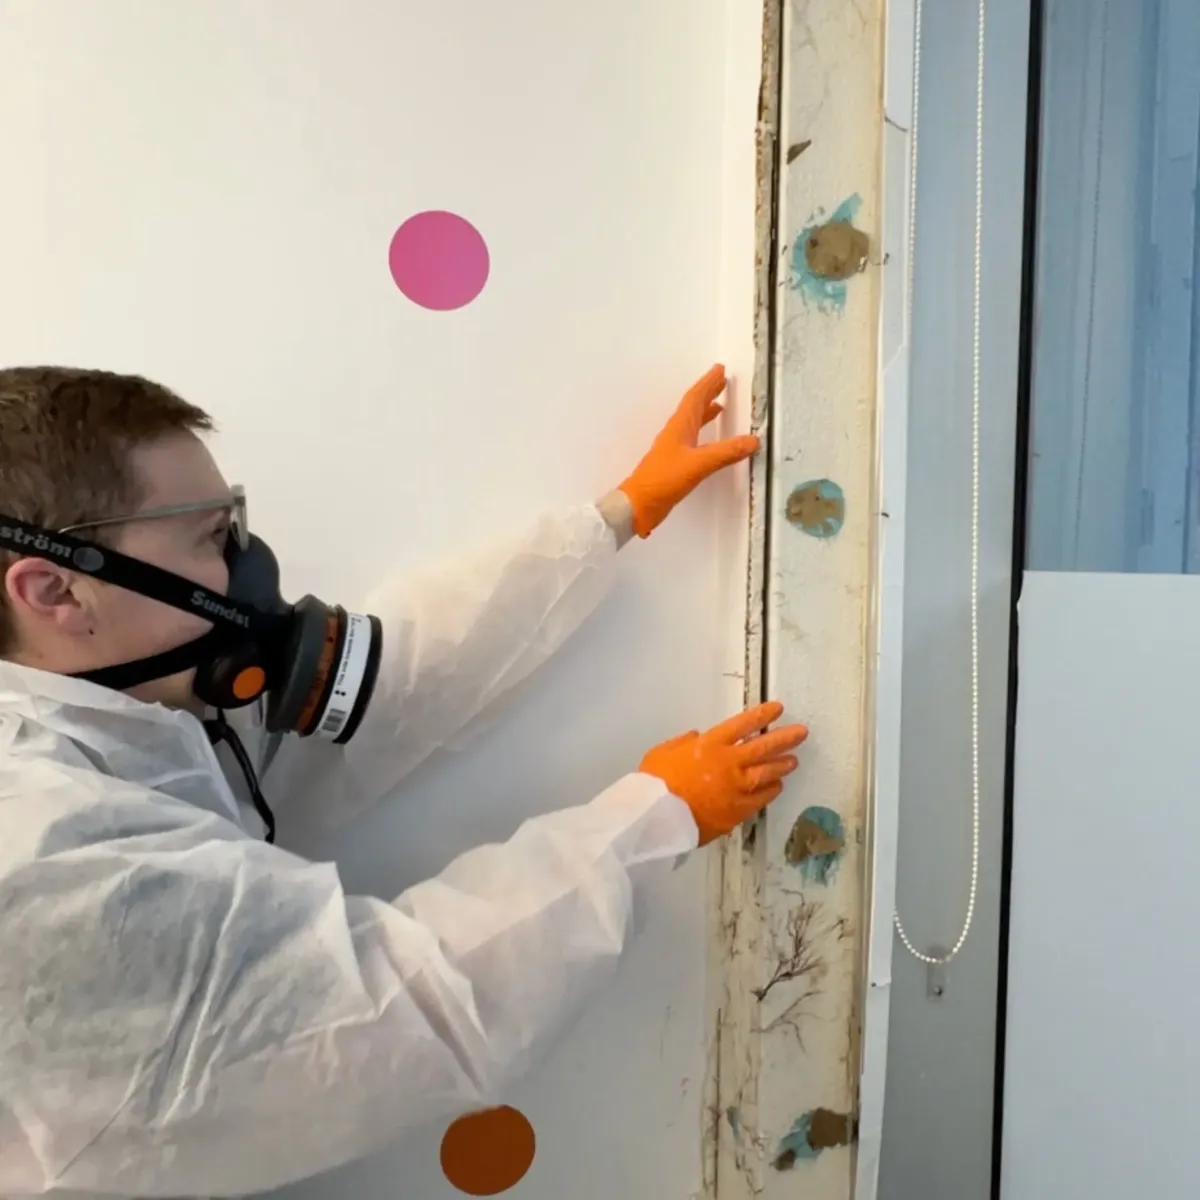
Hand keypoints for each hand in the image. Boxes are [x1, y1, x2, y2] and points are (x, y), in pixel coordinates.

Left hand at [617, 364, 760, 538]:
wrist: (638, 505)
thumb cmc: (662, 481)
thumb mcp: (698, 464)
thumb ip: (726, 452)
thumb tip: (751, 441)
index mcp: (679, 428)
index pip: (695, 399)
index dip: (708, 383)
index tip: (719, 370)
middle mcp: (676, 434)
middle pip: (693, 407)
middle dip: (707, 392)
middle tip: (720, 381)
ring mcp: (674, 449)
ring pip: (693, 422)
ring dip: (706, 411)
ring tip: (719, 405)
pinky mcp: (675, 463)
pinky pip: (693, 440)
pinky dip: (703, 433)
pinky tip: (709, 441)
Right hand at [639, 701, 807, 845]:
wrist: (659, 817)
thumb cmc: (656, 782)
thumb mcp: (662, 752)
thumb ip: (682, 743)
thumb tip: (696, 737)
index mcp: (710, 744)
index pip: (743, 724)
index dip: (762, 715)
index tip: (778, 709)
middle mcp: (729, 763)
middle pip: (763, 747)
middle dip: (784, 738)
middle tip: (801, 733)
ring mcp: (736, 787)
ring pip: (767, 772)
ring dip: (782, 765)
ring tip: (794, 760)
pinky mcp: (738, 810)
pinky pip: (761, 798)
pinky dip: (771, 791)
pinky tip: (778, 786)